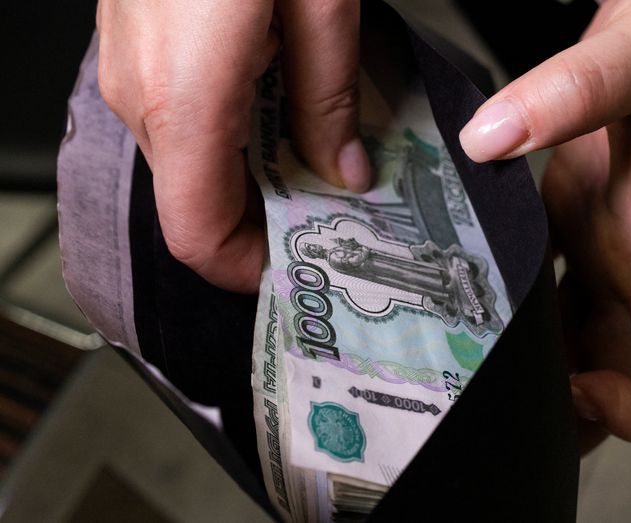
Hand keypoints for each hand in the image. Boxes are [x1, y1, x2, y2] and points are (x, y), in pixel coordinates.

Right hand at [96, 0, 368, 293]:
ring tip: (315, 161)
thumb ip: (329, 95)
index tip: (299, 269)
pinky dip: (227, 135)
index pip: (198, 233)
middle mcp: (141, 90)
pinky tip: (278, 109)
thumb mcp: (320, 0)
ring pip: (188, 161)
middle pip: (197, 203)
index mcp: (183, 95)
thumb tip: (344, 171)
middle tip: (330, 215)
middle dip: (266, 221)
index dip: (248, 267)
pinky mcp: (137, 43)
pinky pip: (177, 118)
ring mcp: (130, 65)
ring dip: (250, 176)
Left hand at [459, 0, 630, 447]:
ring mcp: (603, 249)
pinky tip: (468, 306)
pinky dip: (518, 315)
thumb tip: (490, 139)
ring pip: (579, 343)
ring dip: (538, 370)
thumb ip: (572, 92)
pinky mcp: (574, 226)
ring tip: (471, 371)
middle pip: (618, 377)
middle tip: (498, 402)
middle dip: (570, 408)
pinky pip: (549, 295)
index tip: (578, 390)